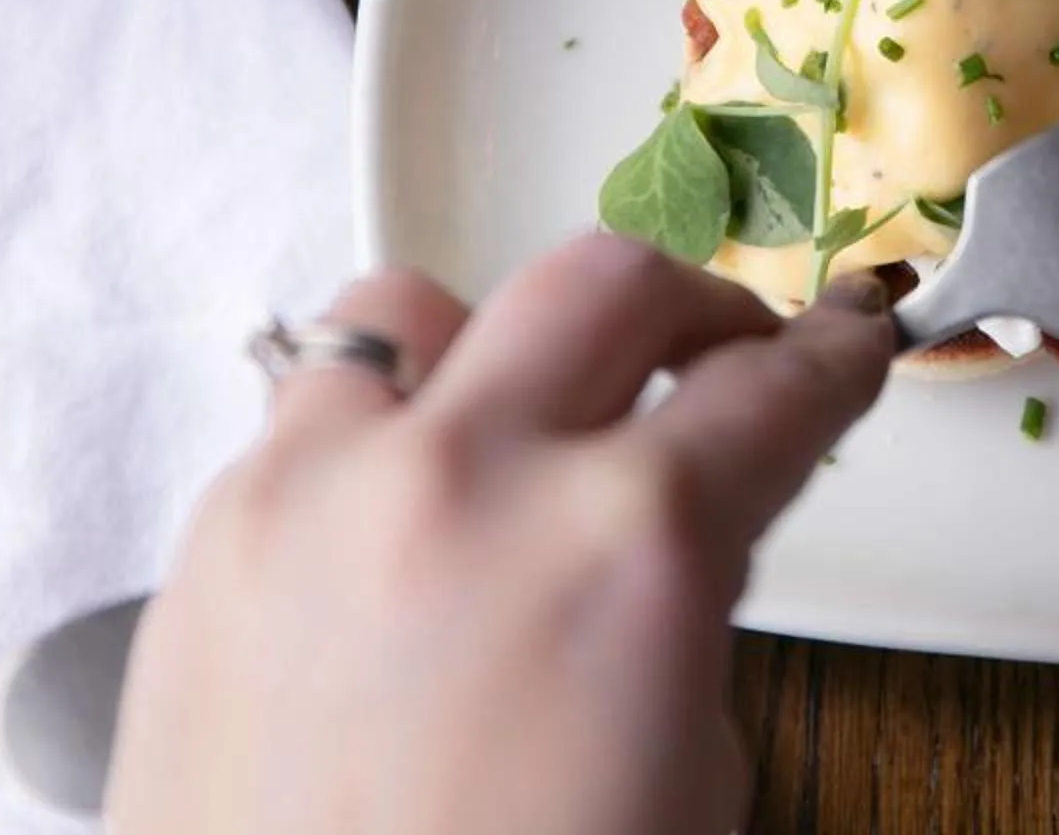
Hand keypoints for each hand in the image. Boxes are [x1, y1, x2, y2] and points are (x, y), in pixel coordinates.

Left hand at [106, 233, 892, 834]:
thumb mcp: (690, 775)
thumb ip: (686, 611)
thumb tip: (672, 537)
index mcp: (632, 546)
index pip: (775, 388)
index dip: (834, 359)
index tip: (844, 344)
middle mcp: (476, 478)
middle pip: (613, 282)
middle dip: (694, 311)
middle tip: (723, 358)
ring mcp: (323, 493)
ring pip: (424, 305)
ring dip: (501, 349)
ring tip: (526, 420)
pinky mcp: (213, 542)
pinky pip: (306, 414)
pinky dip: (374, 437)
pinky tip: (403, 521)